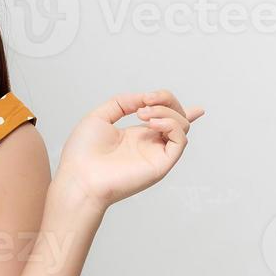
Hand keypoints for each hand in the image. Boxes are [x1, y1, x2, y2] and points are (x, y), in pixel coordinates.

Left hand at [55, 89, 204, 212]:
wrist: (79, 177)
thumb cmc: (82, 153)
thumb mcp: (100, 117)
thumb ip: (123, 102)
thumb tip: (144, 98)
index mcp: (136, 135)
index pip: (166, 123)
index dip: (182, 114)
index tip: (197, 109)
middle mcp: (149, 145)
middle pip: (177, 119)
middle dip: (167, 100)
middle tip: (146, 100)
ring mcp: (156, 154)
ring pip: (182, 127)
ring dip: (166, 111)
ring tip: (143, 113)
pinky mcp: (161, 165)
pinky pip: (180, 141)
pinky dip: (171, 125)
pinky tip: (151, 124)